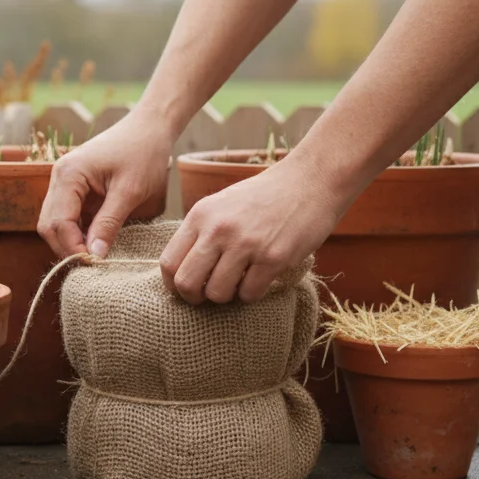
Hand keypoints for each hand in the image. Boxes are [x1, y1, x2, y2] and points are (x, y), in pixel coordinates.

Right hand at [37, 111, 173, 257]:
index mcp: (68, 174)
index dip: (72, 248)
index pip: (58, 222)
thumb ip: (109, 223)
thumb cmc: (143, 153)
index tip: (94, 264)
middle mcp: (59, 177)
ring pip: (55, 223)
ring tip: (95, 256)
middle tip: (93, 265)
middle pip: (48, 225)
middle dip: (66, 248)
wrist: (149, 128)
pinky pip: (67, 216)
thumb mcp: (130, 191)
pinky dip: (77, 232)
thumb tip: (95, 255)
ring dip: (71, 241)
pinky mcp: (74, 188)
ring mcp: (64, 182)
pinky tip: (96, 241)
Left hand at [160, 154, 345, 303]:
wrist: (310, 181)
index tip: (187, 288)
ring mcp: (245, 244)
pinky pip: (249, 294)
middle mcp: (218, 229)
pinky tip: (261, 277)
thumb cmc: (265, 196)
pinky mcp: (273, 258)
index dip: (173, 284)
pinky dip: (253, 293)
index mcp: (201, 215)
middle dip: (195, 297)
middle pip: (186, 284)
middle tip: (209, 294)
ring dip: (228, 295)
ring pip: (217, 294)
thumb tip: (182, 270)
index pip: (168, 263)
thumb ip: (202, 232)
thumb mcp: (222, 204)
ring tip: (239, 281)